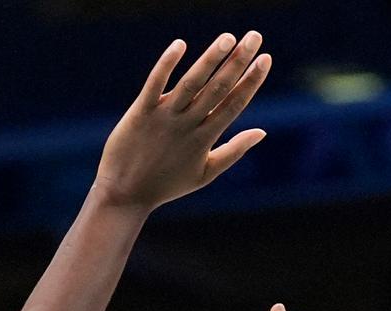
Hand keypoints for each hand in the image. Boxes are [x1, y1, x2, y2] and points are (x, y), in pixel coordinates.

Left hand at [93, 32, 269, 212]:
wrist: (124, 195)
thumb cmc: (166, 184)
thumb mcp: (205, 173)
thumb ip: (234, 151)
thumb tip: (262, 131)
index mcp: (205, 139)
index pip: (234, 104)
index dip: (251, 81)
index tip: (266, 58)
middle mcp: (187, 125)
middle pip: (217, 89)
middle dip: (237, 61)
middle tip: (255, 36)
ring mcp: (164, 118)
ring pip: (191, 84)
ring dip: (210, 60)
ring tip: (228, 38)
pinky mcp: (140, 113)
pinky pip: (155, 84)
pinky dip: (166, 65)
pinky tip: (180, 45)